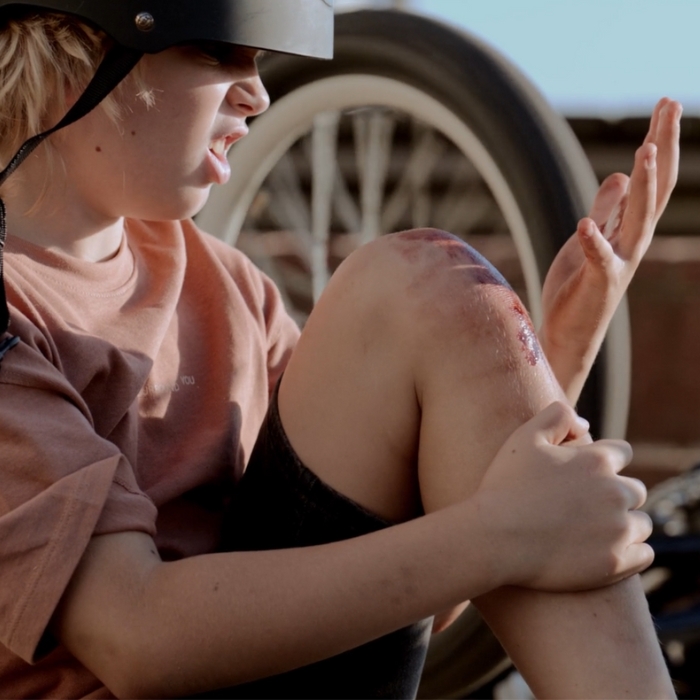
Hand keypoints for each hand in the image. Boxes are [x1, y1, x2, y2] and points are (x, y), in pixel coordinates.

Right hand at [475, 402, 652, 591]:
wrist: (494, 538)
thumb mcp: (524, 437)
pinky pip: (644, 555)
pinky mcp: (616, 563)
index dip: (605, 461)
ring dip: (625, 525)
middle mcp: (615, 492)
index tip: (586, 476)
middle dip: (616, 495)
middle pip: (635, 490)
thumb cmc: (505, 486)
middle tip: (587, 507)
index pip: (622, 453)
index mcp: (597, 460)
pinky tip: (605, 551)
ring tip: (594, 532)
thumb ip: (557, 417)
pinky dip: (630, 553)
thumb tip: (585, 425)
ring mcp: (618, 530)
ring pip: (641, 523)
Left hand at [540, 98, 681, 402]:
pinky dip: (594, 242)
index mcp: (630, 228)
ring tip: (643, 151)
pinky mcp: (597, 283)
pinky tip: (586, 224)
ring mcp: (618, 262)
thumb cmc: (580, 285)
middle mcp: (632, 242)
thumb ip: (607, 208)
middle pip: (652, 188)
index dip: (660, 141)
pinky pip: (597, 259)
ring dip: (642, 186)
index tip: (666, 104)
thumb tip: (618, 174)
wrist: (570, 331)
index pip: (650, 179)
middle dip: (662, 146)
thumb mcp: (592, 236)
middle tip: (669, 106)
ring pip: (637, 220)